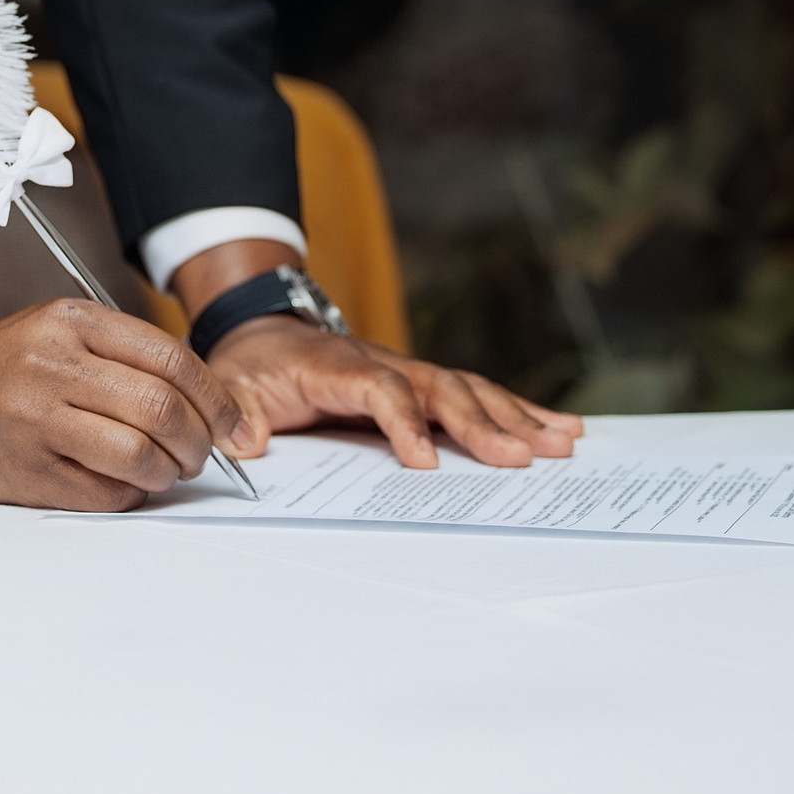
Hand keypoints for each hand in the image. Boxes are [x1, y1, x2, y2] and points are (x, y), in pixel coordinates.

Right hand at [0, 298, 247, 510]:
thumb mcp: (57, 330)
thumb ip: (123, 354)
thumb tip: (206, 400)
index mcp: (71, 320)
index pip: (172, 358)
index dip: (216, 398)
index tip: (231, 424)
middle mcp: (54, 364)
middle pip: (163, 408)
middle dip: (199, 442)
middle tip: (199, 454)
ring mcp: (37, 419)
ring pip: (140, 455)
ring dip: (168, 473)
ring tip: (164, 471)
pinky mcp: (26, 470)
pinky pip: (106, 493)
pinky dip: (131, 495)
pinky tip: (124, 483)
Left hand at [210, 313, 583, 471]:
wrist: (265, 331)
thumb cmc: (254, 365)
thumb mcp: (233, 386)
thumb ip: (238, 413)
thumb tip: (247, 444)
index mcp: (336, 366)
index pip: (379, 390)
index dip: (403, 423)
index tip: (424, 462)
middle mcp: (383, 363)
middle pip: (441, 388)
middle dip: (482, 423)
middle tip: (520, 458)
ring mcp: (408, 372)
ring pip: (470, 390)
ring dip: (516, 417)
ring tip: (561, 443)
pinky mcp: (423, 386)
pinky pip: (476, 395)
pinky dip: (519, 411)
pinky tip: (561, 427)